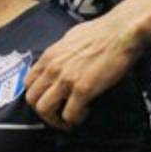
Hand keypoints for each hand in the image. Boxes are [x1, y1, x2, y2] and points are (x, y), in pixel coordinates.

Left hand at [25, 6, 144, 127]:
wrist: (122, 32)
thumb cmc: (102, 32)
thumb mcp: (71, 38)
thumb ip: (60, 53)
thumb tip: (60, 61)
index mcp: (49, 56)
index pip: (28, 82)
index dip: (37, 95)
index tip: (48, 100)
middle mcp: (53, 68)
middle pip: (32, 100)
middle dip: (43, 111)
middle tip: (57, 114)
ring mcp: (66, 80)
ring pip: (44, 110)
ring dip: (55, 119)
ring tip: (70, 118)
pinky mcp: (83, 90)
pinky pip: (69, 115)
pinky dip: (75, 119)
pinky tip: (85, 112)